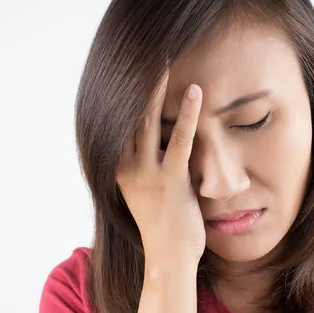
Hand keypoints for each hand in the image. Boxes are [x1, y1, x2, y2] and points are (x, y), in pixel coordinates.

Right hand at [116, 68, 204, 265]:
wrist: (169, 259)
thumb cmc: (163, 225)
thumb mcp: (147, 191)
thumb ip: (148, 163)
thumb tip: (160, 139)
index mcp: (119, 168)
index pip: (119, 123)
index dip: (123, 95)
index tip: (129, 69)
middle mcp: (127, 167)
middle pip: (128, 116)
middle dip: (135, 84)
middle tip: (143, 53)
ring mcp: (147, 173)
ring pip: (149, 122)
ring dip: (156, 90)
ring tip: (164, 60)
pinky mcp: (170, 180)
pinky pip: (180, 141)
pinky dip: (187, 114)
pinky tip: (194, 92)